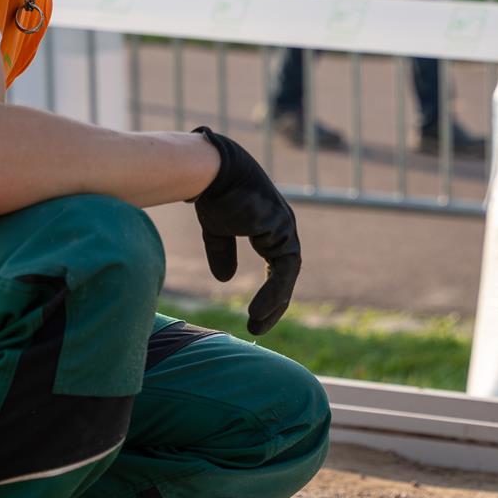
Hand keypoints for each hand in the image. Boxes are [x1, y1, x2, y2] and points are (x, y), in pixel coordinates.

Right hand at [190, 127, 299, 333]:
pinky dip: (274, 292)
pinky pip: (284, 268)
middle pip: (286, 273)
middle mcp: (283, 228)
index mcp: (271, 227)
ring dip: (275, 303)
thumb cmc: (213, 193)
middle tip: (258, 327)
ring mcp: (285, 227)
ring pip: (287, 273)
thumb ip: (223, 252)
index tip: (256, 316)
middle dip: (275, 303)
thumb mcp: (216, 229)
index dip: (269, 292)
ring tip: (257, 325)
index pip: (278, 266)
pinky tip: (259, 311)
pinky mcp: (282, 228)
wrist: (210, 170)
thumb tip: (225, 279)